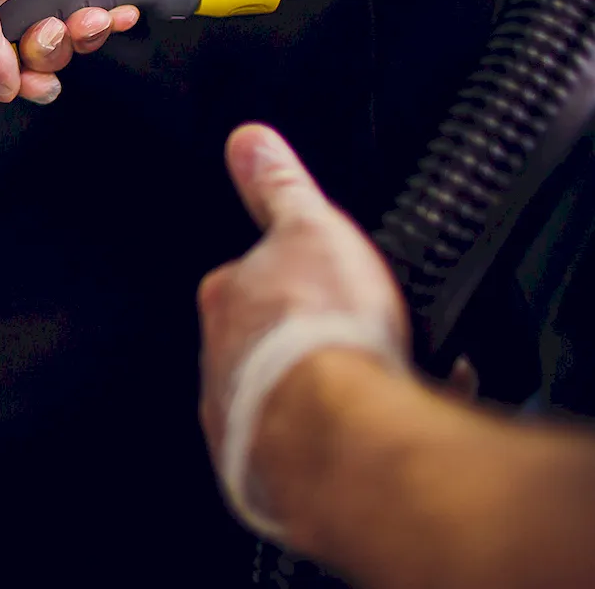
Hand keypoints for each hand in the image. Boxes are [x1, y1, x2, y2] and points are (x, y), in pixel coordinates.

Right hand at [0, 0, 131, 102]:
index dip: (4, 68)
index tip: (27, 79)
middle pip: (16, 41)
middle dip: (48, 46)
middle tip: (57, 30)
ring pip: (56, 26)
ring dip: (80, 32)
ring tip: (90, 16)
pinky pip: (84, 3)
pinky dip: (101, 13)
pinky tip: (113, 11)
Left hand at [197, 124, 408, 532]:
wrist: (338, 431)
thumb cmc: (320, 330)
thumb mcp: (309, 227)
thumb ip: (280, 186)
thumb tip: (249, 141)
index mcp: (225, 300)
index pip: (249, 278)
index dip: (296, 278)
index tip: (329, 284)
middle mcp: (219, 362)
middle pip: (270, 339)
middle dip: (316, 336)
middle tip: (366, 332)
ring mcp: (243, 418)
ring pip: (291, 393)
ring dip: (334, 385)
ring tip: (389, 376)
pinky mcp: (273, 471)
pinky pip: (316, 444)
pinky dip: (352, 432)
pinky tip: (393, 421)